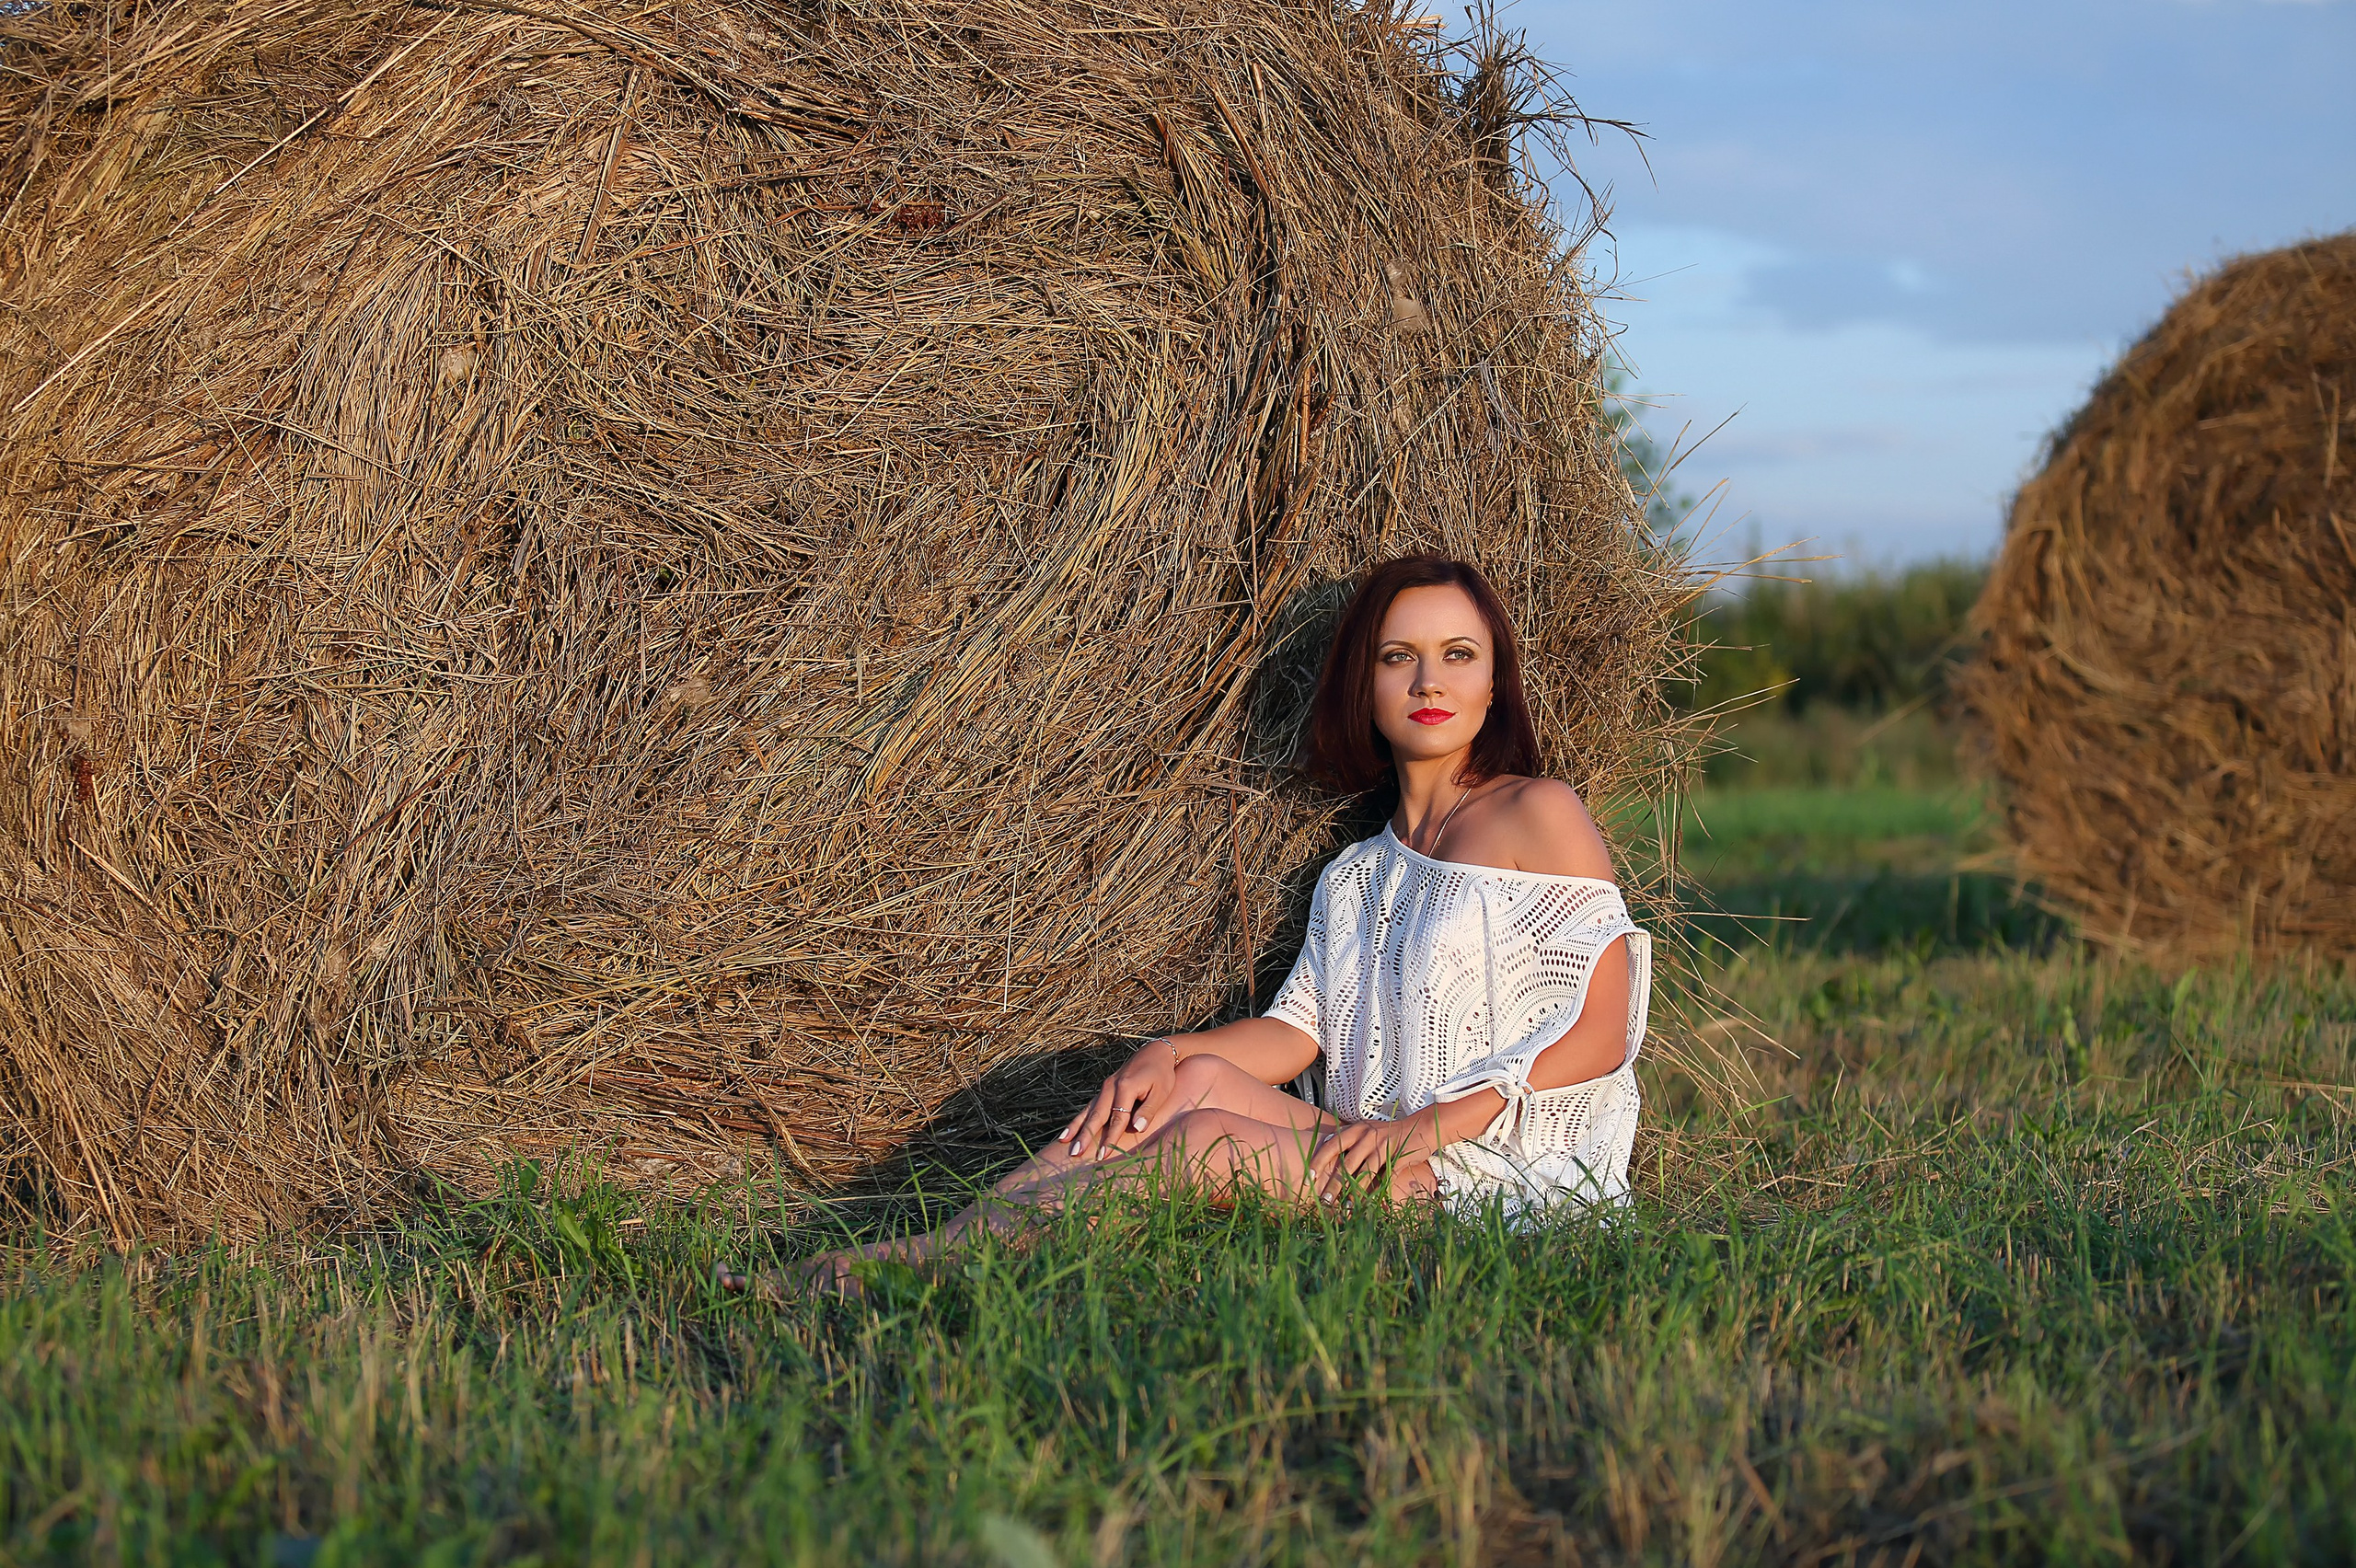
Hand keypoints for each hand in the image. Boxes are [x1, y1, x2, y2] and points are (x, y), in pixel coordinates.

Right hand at [1060, 1039, 1177, 1158]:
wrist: (1155, 1052)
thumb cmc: (1161, 1074)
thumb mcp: (1161, 1092)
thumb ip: (1148, 1110)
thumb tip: (1137, 1128)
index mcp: (1126, 1087)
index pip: (1117, 1118)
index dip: (1110, 1138)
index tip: (1102, 1156)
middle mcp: (1111, 1086)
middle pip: (1096, 1115)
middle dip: (1085, 1136)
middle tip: (1075, 1153)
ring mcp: (1105, 1087)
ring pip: (1088, 1110)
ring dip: (1076, 1127)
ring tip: (1063, 1142)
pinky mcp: (1105, 1089)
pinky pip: (1089, 1106)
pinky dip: (1078, 1119)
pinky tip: (1069, 1130)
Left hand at [1309, 1111, 1439, 1195]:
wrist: (1421, 1127)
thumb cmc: (1389, 1134)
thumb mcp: (1367, 1132)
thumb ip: (1350, 1143)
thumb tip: (1326, 1155)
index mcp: (1356, 1129)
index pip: (1331, 1144)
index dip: (1318, 1161)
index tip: (1309, 1177)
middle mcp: (1368, 1136)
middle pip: (1346, 1163)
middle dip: (1334, 1183)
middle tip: (1323, 1200)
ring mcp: (1384, 1147)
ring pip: (1364, 1172)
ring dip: (1353, 1192)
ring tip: (1343, 1207)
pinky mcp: (1398, 1158)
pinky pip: (1385, 1179)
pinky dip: (1376, 1194)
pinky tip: (1369, 1205)